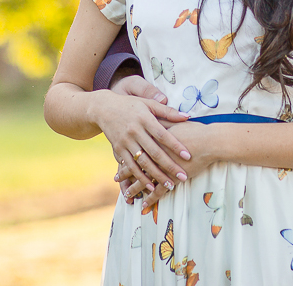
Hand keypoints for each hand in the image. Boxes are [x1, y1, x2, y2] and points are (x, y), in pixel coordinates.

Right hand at [91, 81, 190, 195]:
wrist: (104, 109)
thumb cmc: (131, 105)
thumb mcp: (148, 104)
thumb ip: (168, 111)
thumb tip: (188, 116)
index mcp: (144, 118)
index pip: (162, 135)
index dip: (175, 146)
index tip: (188, 156)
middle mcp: (135, 131)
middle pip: (154, 152)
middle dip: (169, 166)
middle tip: (183, 176)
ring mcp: (126, 142)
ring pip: (143, 162)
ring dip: (157, 175)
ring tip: (170, 185)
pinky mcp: (119, 150)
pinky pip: (130, 166)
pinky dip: (140, 178)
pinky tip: (150, 187)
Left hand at [119, 121, 218, 210]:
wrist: (208, 140)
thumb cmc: (193, 130)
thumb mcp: (173, 122)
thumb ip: (161, 121)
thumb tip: (152, 120)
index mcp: (152, 139)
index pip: (135, 149)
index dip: (125, 155)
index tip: (118, 161)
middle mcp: (154, 154)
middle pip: (135, 165)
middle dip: (125, 174)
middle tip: (117, 179)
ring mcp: (161, 167)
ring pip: (144, 180)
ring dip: (134, 188)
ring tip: (127, 195)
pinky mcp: (171, 178)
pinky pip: (158, 191)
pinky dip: (151, 198)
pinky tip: (145, 204)